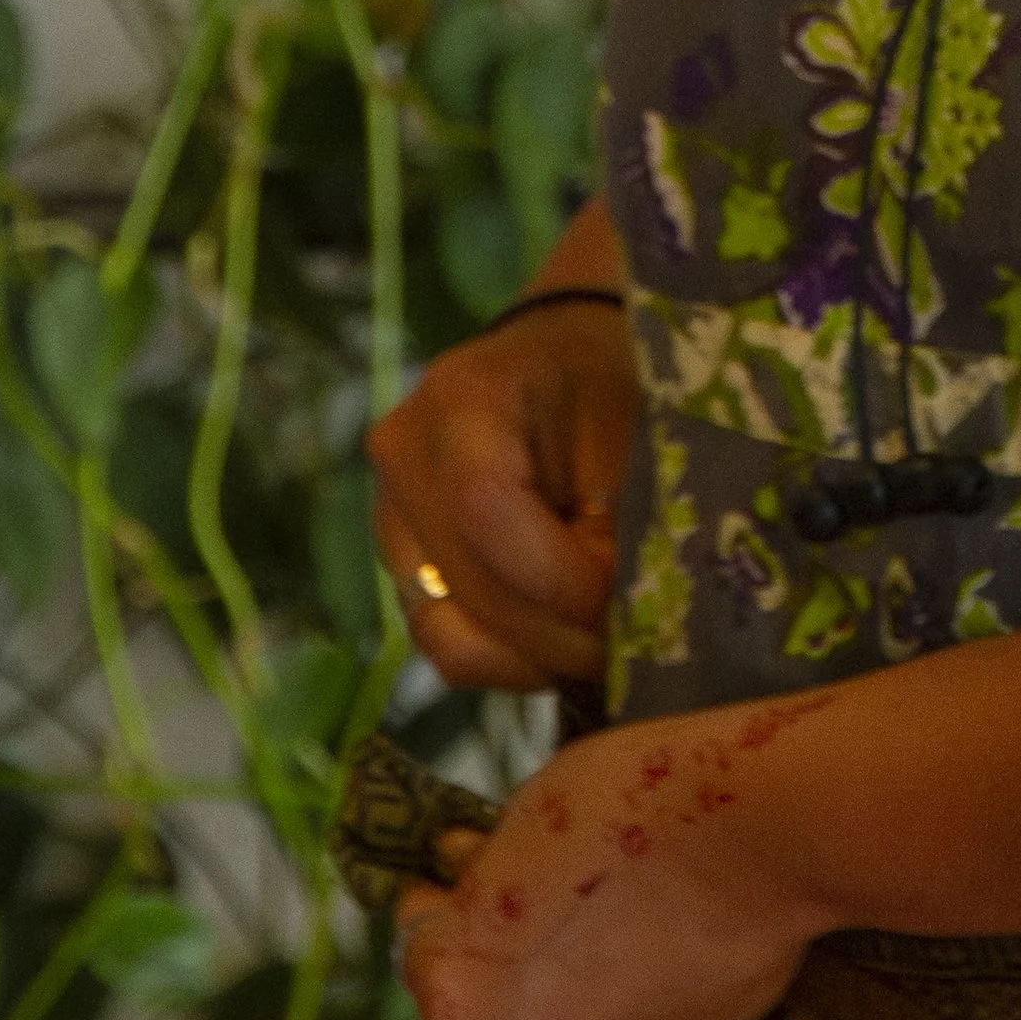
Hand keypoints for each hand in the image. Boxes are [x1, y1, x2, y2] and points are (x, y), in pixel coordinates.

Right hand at [369, 297, 637, 689]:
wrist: (558, 361)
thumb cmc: (605, 385)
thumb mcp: (630, 430)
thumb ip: (619, 521)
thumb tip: (622, 620)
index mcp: (463, 397)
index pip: (485, 511)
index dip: (555, 577)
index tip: (619, 599)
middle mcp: (405, 455)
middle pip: (468, 583)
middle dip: (556, 633)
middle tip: (630, 644)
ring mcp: (390, 514)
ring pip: (447, 630)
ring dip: (533, 657)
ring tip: (600, 647)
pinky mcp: (400, 561)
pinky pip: (442, 636)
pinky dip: (508, 657)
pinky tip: (562, 641)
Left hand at [397, 699, 832, 1019]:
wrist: (768, 828)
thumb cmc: (635, 802)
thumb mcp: (528, 813)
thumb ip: (485, 872)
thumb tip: (465, 877)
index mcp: (469, 999)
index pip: (420, 958)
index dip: (435, 901)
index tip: (460, 865)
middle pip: (488, 1005)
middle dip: (503, 948)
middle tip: (540, 884)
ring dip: (568, 981)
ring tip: (608, 911)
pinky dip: (632, 995)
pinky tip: (661, 934)